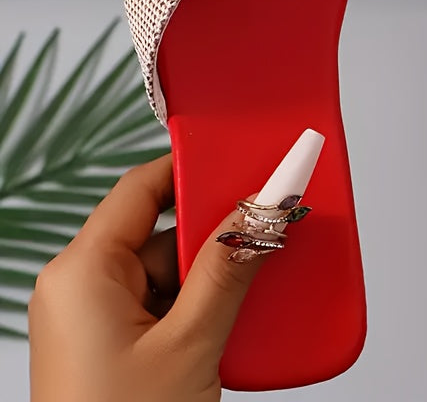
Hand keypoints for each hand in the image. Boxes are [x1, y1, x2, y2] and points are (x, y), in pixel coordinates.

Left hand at [29, 155, 268, 401]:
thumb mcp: (190, 344)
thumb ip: (230, 268)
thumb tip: (264, 207)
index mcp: (82, 272)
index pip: (141, 188)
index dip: (194, 169)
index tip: (243, 161)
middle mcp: (83, 287)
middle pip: (161, 228)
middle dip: (214, 234)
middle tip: (263, 231)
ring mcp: (97, 318)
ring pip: (168, 268)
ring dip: (213, 275)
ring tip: (250, 290)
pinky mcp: (114, 344)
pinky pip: (164, 301)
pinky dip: (200, 303)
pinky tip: (231, 317)